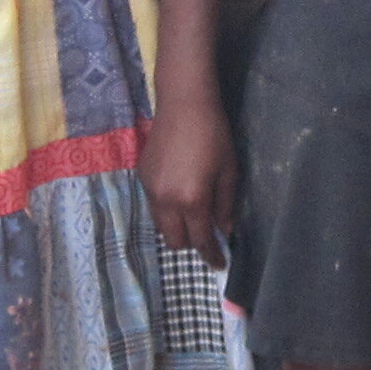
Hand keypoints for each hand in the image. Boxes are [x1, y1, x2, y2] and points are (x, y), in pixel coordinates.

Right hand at [143, 93, 235, 261]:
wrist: (183, 104)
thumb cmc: (214, 135)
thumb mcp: (228, 171)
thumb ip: (225, 205)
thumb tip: (224, 230)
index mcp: (192, 200)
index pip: (201, 240)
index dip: (211, 255)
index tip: (219, 264)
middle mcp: (166, 201)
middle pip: (175, 241)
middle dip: (191, 244)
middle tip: (207, 234)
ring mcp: (150, 190)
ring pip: (161, 226)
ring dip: (177, 228)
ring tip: (193, 213)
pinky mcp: (142, 178)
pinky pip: (154, 207)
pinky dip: (167, 209)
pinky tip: (179, 192)